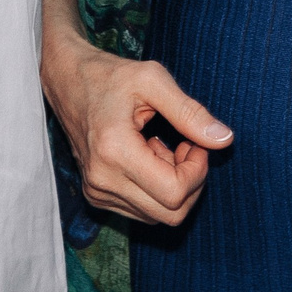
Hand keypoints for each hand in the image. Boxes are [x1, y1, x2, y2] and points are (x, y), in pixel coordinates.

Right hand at [41, 27, 231, 226]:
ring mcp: (97, 192)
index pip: (174, 192)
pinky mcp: (97, 195)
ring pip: (158, 216)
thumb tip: (225, 140)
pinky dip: (156, 189)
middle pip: (170, 213)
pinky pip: (142, 210)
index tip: (195, 142)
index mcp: (114, 151)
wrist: (67, 80)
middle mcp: (102, 180)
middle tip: (186, 146)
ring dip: (173, 186)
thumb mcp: (153, 80)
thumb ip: (190, 112)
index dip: (197, 171)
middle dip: (191, 182)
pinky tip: (149, 156)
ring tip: (163, 147)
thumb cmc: (110, 76)